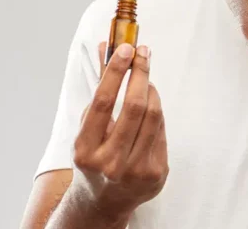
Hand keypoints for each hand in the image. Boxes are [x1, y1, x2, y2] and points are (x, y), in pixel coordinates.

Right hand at [70, 42, 168, 223]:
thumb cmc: (94, 156)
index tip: (125, 48)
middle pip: (134, 106)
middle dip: (140, 73)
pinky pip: (161, 130)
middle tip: (143, 53)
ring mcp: (135, 170)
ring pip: (153, 115)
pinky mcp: (156, 173)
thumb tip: (105, 47)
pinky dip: (156, 112)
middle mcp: (110, 163)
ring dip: (151, 89)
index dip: (116, 72)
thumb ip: (98, 89)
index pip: (103, 102)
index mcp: (85, 150)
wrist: (104, 200)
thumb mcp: (87, 127)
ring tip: (145, 78)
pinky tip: (150, 105)